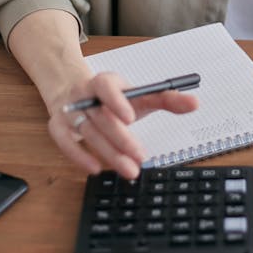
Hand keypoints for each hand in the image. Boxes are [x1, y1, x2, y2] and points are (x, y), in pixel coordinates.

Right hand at [48, 71, 198, 178]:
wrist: (75, 92)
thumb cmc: (114, 98)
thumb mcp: (140, 95)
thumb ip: (167, 99)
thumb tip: (195, 103)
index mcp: (104, 81)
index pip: (107, 86)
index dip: (117, 100)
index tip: (131, 119)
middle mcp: (84, 95)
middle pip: (101, 117)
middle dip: (121, 139)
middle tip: (140, 156)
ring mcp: (69, 110)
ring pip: (87, 132)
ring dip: (108, 153)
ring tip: (129, 170)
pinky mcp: (57, 126)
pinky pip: (65, 142)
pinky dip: (78, 156)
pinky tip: (95, 169)